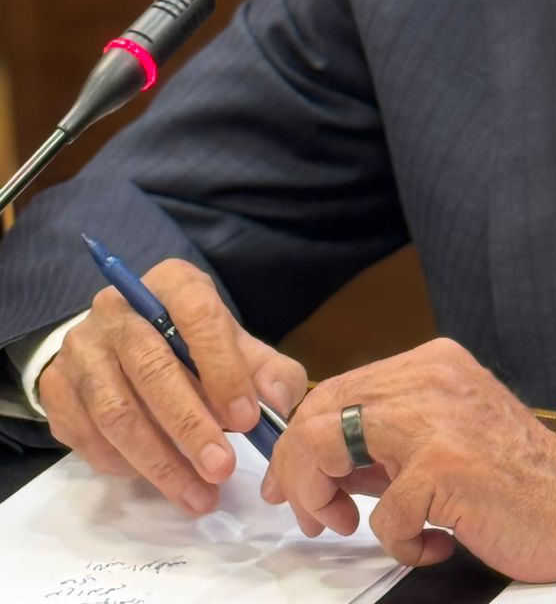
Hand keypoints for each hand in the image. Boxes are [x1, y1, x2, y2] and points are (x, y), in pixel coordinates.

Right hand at [39, 258, 306, 516]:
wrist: (121, 344)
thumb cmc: (189, 345)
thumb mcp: (233, 345)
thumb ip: (265, 370)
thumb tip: (278, 400)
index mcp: (171, 283)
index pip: (197, 314)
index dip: (224, 368)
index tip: (248, 419)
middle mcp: (118, 307)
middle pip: (153, 368)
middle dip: (191, 426)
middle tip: (223, 468)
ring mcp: (81, 348)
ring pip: (118, 412)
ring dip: (161, 461)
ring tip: (199, 494)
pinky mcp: (57, 387)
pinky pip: (90, 437)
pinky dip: (126, 466)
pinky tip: (159, 480)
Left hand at [261, 338, 555, 580]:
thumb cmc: (521, 478)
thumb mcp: (449, 433)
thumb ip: (391, 436)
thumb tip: (323, 459)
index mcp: (432, 363)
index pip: (334, 388)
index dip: (299, 442)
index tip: (295, 485)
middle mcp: (431, 378)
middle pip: (319, 412)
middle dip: (299, 474)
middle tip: (316, 515)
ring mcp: (436, 419)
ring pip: (327, 447)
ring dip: (328, 502)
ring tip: (357, 526)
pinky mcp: (446, 466)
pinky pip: (383, 514)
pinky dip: (400, 543)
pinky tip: (434, 543)